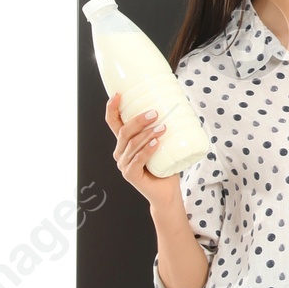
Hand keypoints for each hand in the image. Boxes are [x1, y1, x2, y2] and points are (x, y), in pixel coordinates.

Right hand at [105, 93, 181, 209]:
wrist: (167, 192)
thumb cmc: (165, 166)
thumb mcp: (163, 144)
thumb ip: (162, 129)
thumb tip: (176, 107)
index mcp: (124, 142)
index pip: (113, 122)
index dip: (112, 108)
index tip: (118, 95)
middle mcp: (120, 152)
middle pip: (124, 132)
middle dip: (138, 120)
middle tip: (155, 113)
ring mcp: (123, 164)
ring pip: (132, 144)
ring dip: (147, 134)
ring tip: (163, 128)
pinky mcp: (130, 175)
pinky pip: (137, 160)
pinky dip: (147, 150)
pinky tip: (156, 143)